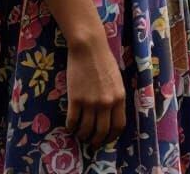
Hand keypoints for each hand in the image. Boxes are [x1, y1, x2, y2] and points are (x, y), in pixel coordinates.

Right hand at [65, 33, 125, 147]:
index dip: (111, 137)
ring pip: (86, 129)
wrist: (89, 47)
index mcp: (119, 97)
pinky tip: (70, 126)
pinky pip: (72, 122)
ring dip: (82, 135)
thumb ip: (115, 97)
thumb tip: (110, 115)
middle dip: (96, 141)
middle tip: (91, 142)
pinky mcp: (75, 99)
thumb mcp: (117, 79)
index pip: (119, 126)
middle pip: (102, 132)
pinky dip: (71, 127)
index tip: (105, 140)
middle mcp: (106, 103)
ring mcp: (90, 102)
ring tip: (80, 134)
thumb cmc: (104, 60)